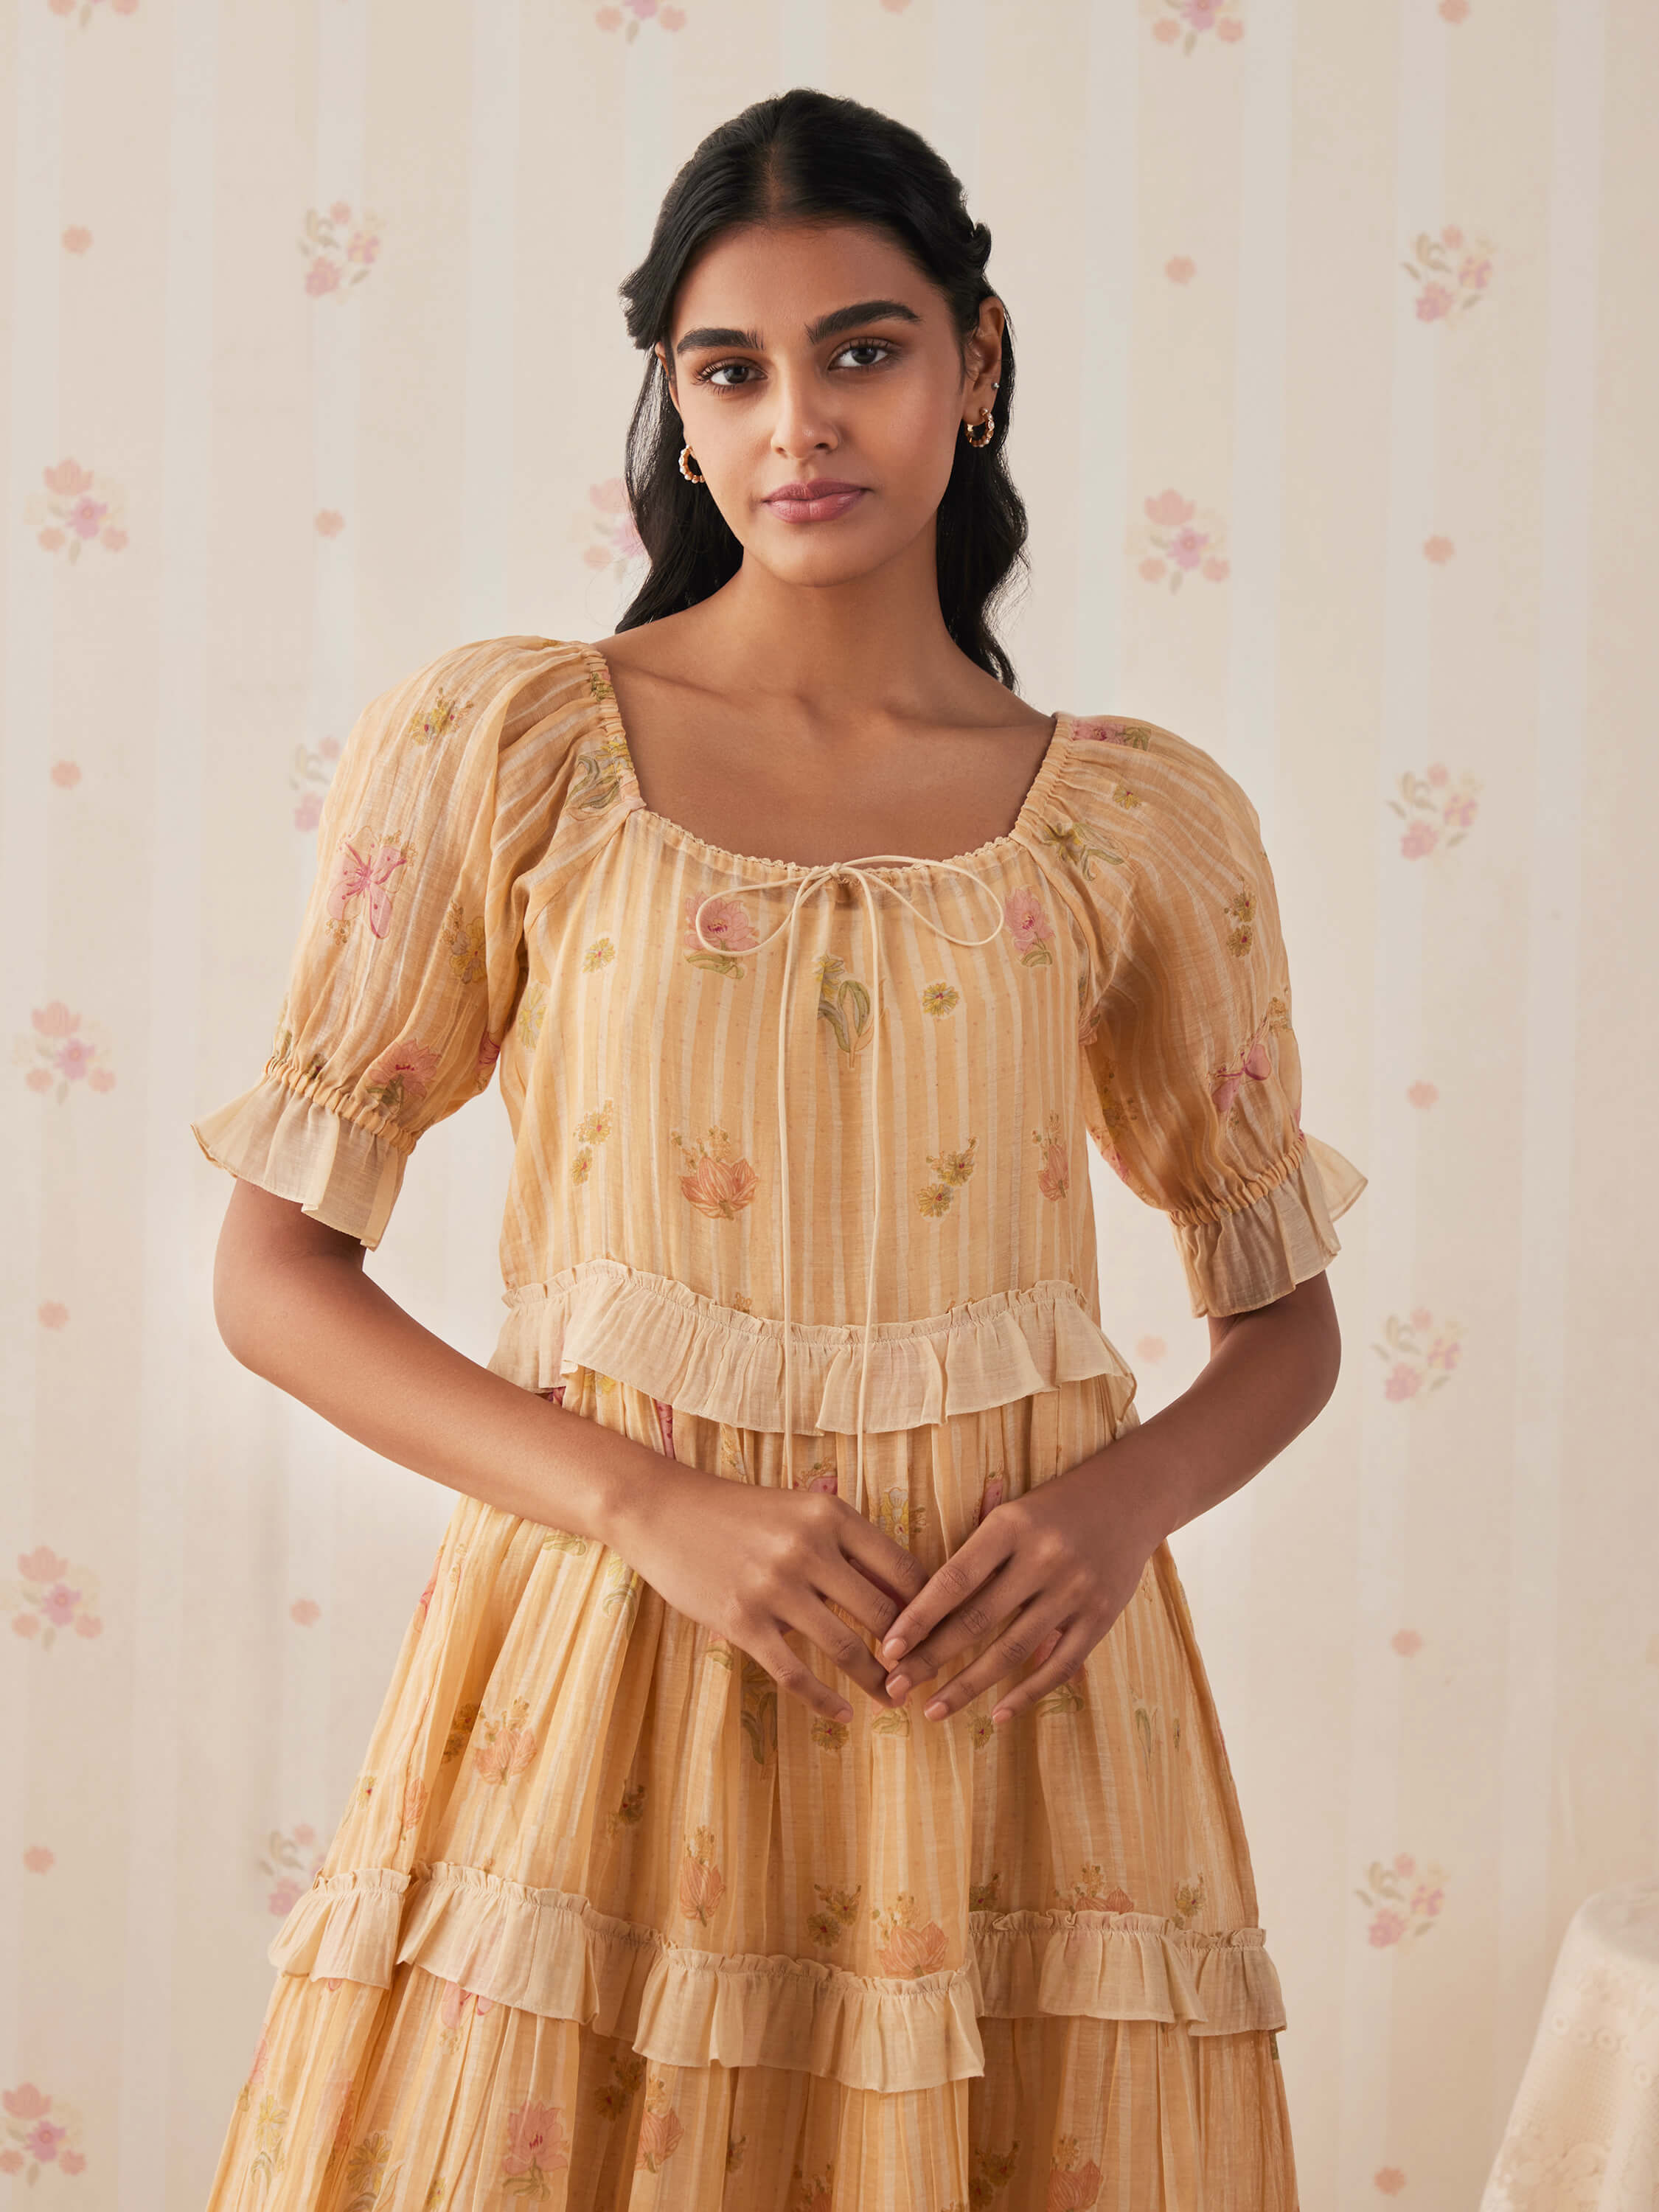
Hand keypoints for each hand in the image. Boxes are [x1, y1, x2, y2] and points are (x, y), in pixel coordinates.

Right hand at [607, 1462, 927, 1726]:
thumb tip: (906, 1599)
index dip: (930, 1609)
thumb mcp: (801, 1511)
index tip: (941, 1637)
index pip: (903, 1570)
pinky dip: (825, 1700)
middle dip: (909, 1654)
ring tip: (890, 1701)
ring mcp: (773, 1587)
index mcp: (831, 1516)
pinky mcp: (741, 1620)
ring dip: (875, 1682)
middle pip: (881, 1614)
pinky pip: (795, 1672)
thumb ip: (848, 1547)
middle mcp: (807, 1549)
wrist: (664, 1510)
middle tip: (922, 1678)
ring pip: (844, 1648)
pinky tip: (843, 1713)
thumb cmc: (741, 1513)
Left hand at [875, 1449, 1166, 1725]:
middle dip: (931, 1659)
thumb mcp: (1011, 1514)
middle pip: (977, 1620)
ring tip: (933, 1709)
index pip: (954, 1579)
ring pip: (1012, 1649)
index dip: (919, 1617)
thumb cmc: (1054, 1508)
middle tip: (896, 1687)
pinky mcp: (1101, 1615)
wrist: (1131, 1497)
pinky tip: (997, 1713)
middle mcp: (1043, 1558)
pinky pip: (1059, 1665)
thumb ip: (976, 1557)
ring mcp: (1075, 1590)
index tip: (888, 1648)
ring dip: (968, 1685)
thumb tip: (922, 1613)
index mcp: (1010, 1527)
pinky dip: (1026, 1693)